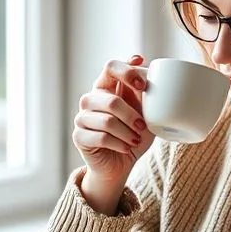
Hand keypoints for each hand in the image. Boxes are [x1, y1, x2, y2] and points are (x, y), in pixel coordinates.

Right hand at [73, 56, 153, 212]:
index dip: (127, 73)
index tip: (143, 86)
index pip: (111, 67)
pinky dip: (119, 144)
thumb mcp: (146, 113)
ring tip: (135, 140)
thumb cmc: (134, 134)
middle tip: (142, 127)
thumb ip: (145, 94)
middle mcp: (90, 99)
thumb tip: (151, 72)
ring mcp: (82, 117)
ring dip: (127, 133)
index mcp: (106, 86)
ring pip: (107, 121)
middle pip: (110, 99)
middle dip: (131, 116)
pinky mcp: (79, 136)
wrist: (120, 164)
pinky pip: (101, 138)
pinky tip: (126, 148)